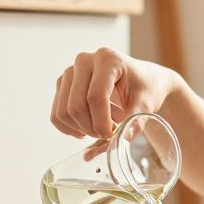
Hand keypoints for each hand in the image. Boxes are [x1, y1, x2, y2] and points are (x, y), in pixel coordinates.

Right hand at [50, 48, 181, 139]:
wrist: (143, 79)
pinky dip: (70, 128)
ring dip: (82, 128)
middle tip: (108, 134)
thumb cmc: (146, 89)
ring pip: (63, 112)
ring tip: (103, 126)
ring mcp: (70, 72)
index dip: (101, 122)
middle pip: (76, 105)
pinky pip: (57, 115)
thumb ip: (132, 124)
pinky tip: (88, 128)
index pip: (95, 96)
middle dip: (91, 128)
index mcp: (107, 59)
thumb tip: (117, 144)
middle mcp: (84, 60)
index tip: (112, 135)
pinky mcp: (63, 84)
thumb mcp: (146, 105)